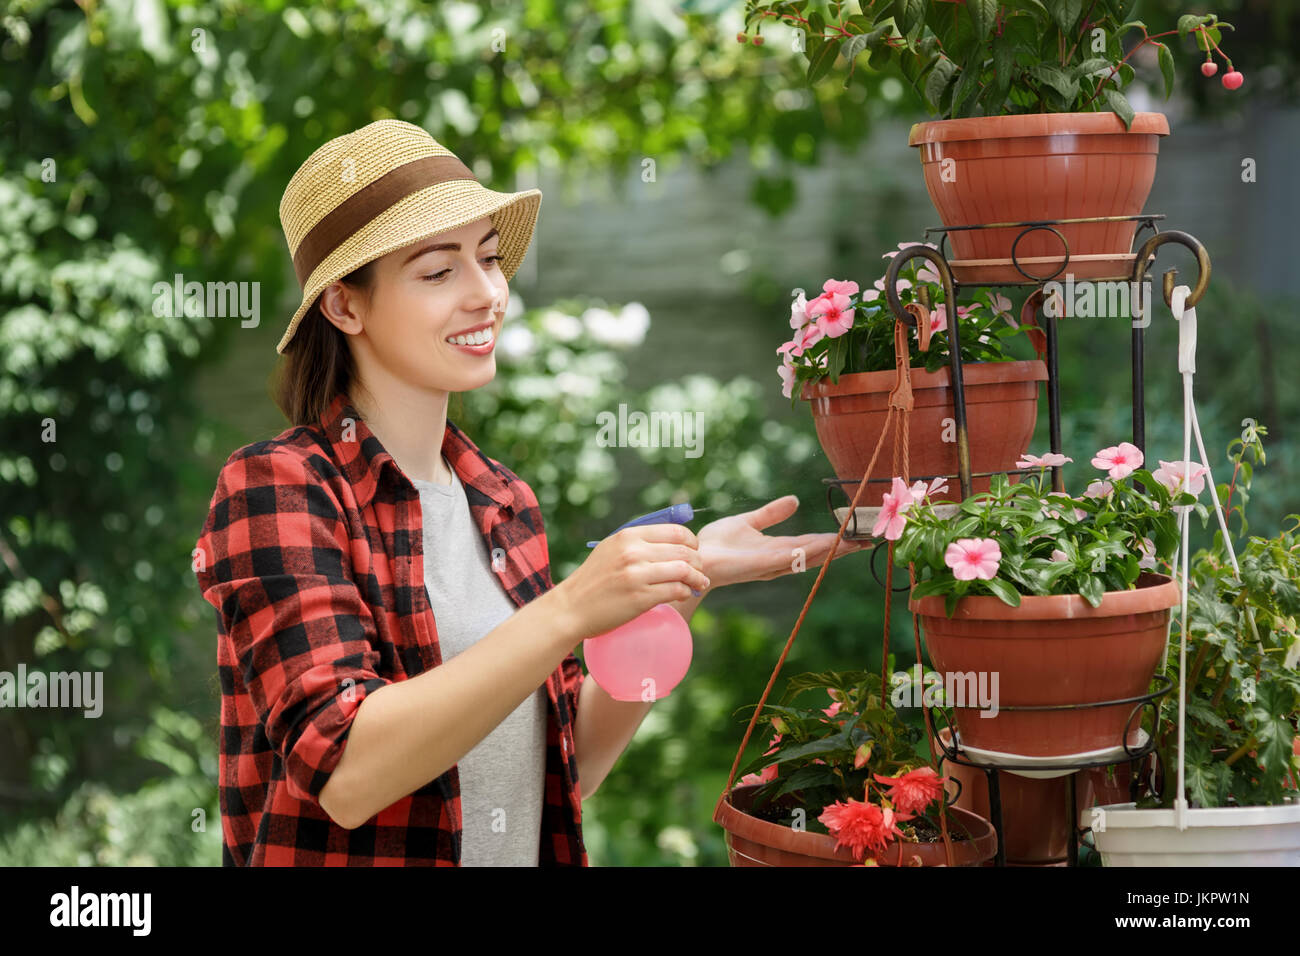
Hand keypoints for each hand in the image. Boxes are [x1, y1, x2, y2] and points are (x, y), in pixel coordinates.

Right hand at [549, 524, 709, 646]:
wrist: (571, 608)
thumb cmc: (593, 580)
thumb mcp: (611, 549)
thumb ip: (637, 542)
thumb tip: (672, 541)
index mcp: (628, 536)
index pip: (675, 531)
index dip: (692, 542)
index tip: (694, 551)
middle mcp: (633, 552)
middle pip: (683, 550)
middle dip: (698, 561)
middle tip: (699, 571)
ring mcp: (637, 575)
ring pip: (683, 570)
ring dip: (697, 578)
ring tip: (699, 584)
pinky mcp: (640, 598)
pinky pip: (675, 590)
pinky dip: (685, 592)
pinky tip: (683, 594)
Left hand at [696, 494, 865, 589]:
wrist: (697, 555)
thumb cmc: (718, 543)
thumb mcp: (749, 522)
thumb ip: (771, 514)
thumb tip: (794, 500)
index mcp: (777, 548)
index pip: (811, 543)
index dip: (833, 539)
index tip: (853, 534)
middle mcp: (779, 559)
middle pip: (817, 553)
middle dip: (840, 548)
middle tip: (865, 541)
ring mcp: (772, 563)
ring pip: (808, 556)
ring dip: (831, 550)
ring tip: (852, 543)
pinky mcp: (761, 564)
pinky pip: (790, 557)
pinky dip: (809, 551)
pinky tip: (824, 544)